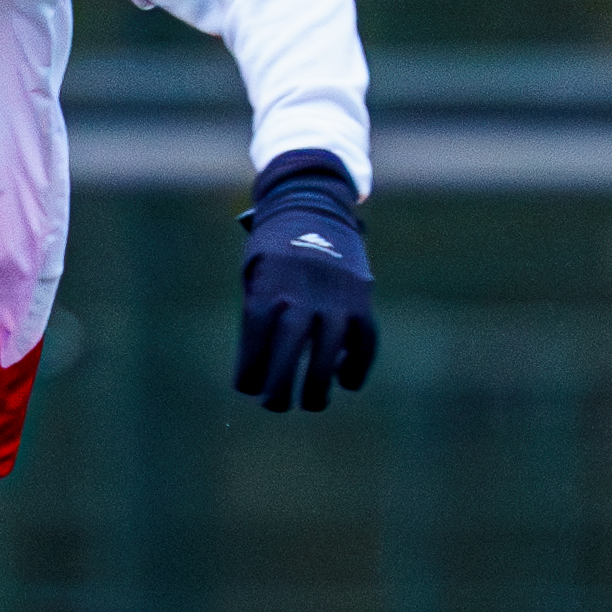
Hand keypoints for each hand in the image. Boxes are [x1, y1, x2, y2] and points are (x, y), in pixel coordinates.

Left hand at [234, 149, 376, 411]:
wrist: (312, 206)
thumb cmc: (271, 250)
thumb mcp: (253, 274)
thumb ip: (258, 315)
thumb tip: (260, 370)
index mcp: (269, 284)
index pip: (256, 335)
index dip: (251, 367)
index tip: (246, 388)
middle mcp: (303, 290)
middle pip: (290, 346)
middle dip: (281, 384)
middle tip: (274, 405)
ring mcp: (336, 294)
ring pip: (330, 348)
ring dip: (320, 383)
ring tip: (312, 403)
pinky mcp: (361, 296)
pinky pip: (365, 337)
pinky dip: (360, 363)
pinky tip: (347, 382)